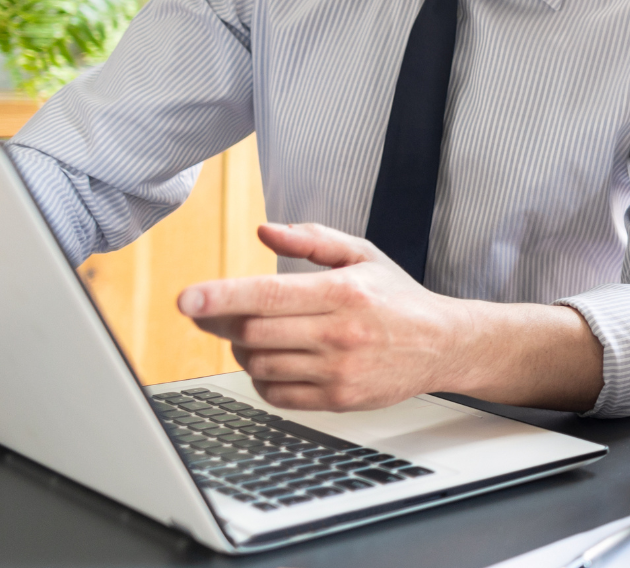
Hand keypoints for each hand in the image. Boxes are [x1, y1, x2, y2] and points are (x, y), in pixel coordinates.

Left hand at [177, 222, 477, 410]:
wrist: (443, 344)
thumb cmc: (398, 298)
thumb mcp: (363, 255)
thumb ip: (312, 240)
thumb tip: (265, 230)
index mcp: (344, 291)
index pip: (268, 295)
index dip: (222, 297)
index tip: (186, 299)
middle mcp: (340, 332)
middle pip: (254, 333)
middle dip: (223, 323)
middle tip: (214, 313)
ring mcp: (339, 370)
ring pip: (260, 364)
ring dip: (243, 349)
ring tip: (256, 335)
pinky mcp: (338, 399)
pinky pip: (276, 394)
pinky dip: (262, 378)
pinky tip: (276, 360)